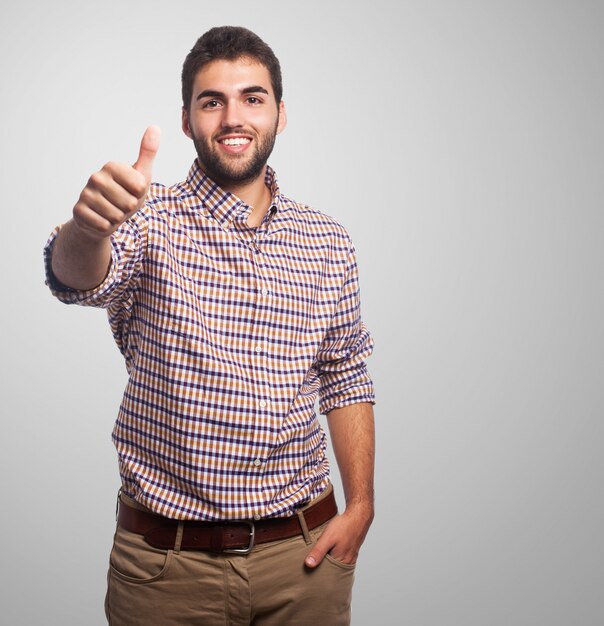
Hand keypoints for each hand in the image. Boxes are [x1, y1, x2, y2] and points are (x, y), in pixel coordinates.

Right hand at [72, 125, 160, 240]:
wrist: (102, 216)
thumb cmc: (125, 194)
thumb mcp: (141, 175)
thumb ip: (148, 153)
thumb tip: (155, 127)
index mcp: (112, 166)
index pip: (141, 187)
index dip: (140, 194)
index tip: (132, 191)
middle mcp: (96, 177)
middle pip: (130, 203)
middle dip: (129, 209)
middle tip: (121, 204)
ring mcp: (85, 194)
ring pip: (117, 216)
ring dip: (118, 218)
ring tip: (112, 210)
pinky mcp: (79, 211)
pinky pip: (104, 225)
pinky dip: (107, 227)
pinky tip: (102, 219)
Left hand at [305, 504, 373, 567]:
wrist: (358, 515)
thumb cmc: (343, 526)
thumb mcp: (327, 538)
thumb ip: (318, 551)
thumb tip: (308, 565)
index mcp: (340, 561)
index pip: (326, 573)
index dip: (316, 571)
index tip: (307, 569)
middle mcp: (347, 562)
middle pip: (331, 571)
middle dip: (322, 568)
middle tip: (311, 563)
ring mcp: (351, 558)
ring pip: (336, 564)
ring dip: (328, 562)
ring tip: (320, 557)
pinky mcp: (352, 552)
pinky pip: (341, 559)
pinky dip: (334, 557)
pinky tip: (330, 552)